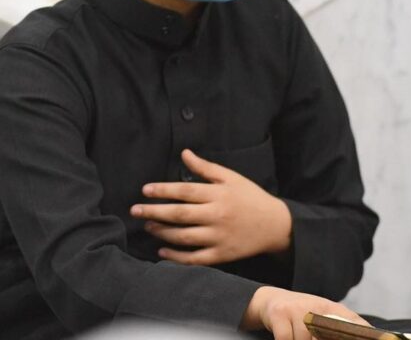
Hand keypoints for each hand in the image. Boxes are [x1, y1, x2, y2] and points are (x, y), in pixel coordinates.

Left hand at [129, 148, 291, 264]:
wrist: (275, 225)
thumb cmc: (250, 197)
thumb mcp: (231, 177)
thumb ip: (205, 167)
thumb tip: (183, 153)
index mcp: (219, 194)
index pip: (185, 191)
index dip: (163, 190)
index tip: (145, 190)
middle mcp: (217, 216)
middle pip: (180, 214)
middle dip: (155, 212)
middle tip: (135, 210)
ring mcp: (219, 237)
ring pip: (184, 237)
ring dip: (162, 232)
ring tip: (147, 226)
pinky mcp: (222, 255)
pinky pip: (194, 258)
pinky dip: (176, 257)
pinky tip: (162, 251)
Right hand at [241, 285, 368, 339]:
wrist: (271, 300)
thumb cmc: (301, 314)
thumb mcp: (321, 316)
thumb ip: (340, 325)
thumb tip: (365, 334)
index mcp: (331, 308)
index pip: (354, 323)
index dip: (362, 333)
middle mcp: (315, 305)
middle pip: (324, 337)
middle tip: (314, 338)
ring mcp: (296, 308)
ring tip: (298, 336)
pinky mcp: (279, 314)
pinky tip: (285, 337)